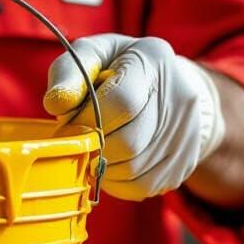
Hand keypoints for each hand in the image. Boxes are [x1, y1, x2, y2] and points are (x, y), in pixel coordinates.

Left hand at [43, 34, 224, 201]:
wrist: (166, 88)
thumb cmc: (117, 70)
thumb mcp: (92, 56)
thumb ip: (70, 72)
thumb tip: (56, 103)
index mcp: (154, 60)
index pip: (121, 102)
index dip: (86, 121)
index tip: (70, 124)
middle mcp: (181, 97)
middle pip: (128, 143)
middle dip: (94, 146)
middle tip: (82, 139)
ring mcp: (187, 135)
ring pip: (132, 170)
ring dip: (103, 166)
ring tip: (97, 148)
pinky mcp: (184, 164)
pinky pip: (140, 187)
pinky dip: (117, 182)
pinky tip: (111, 163)